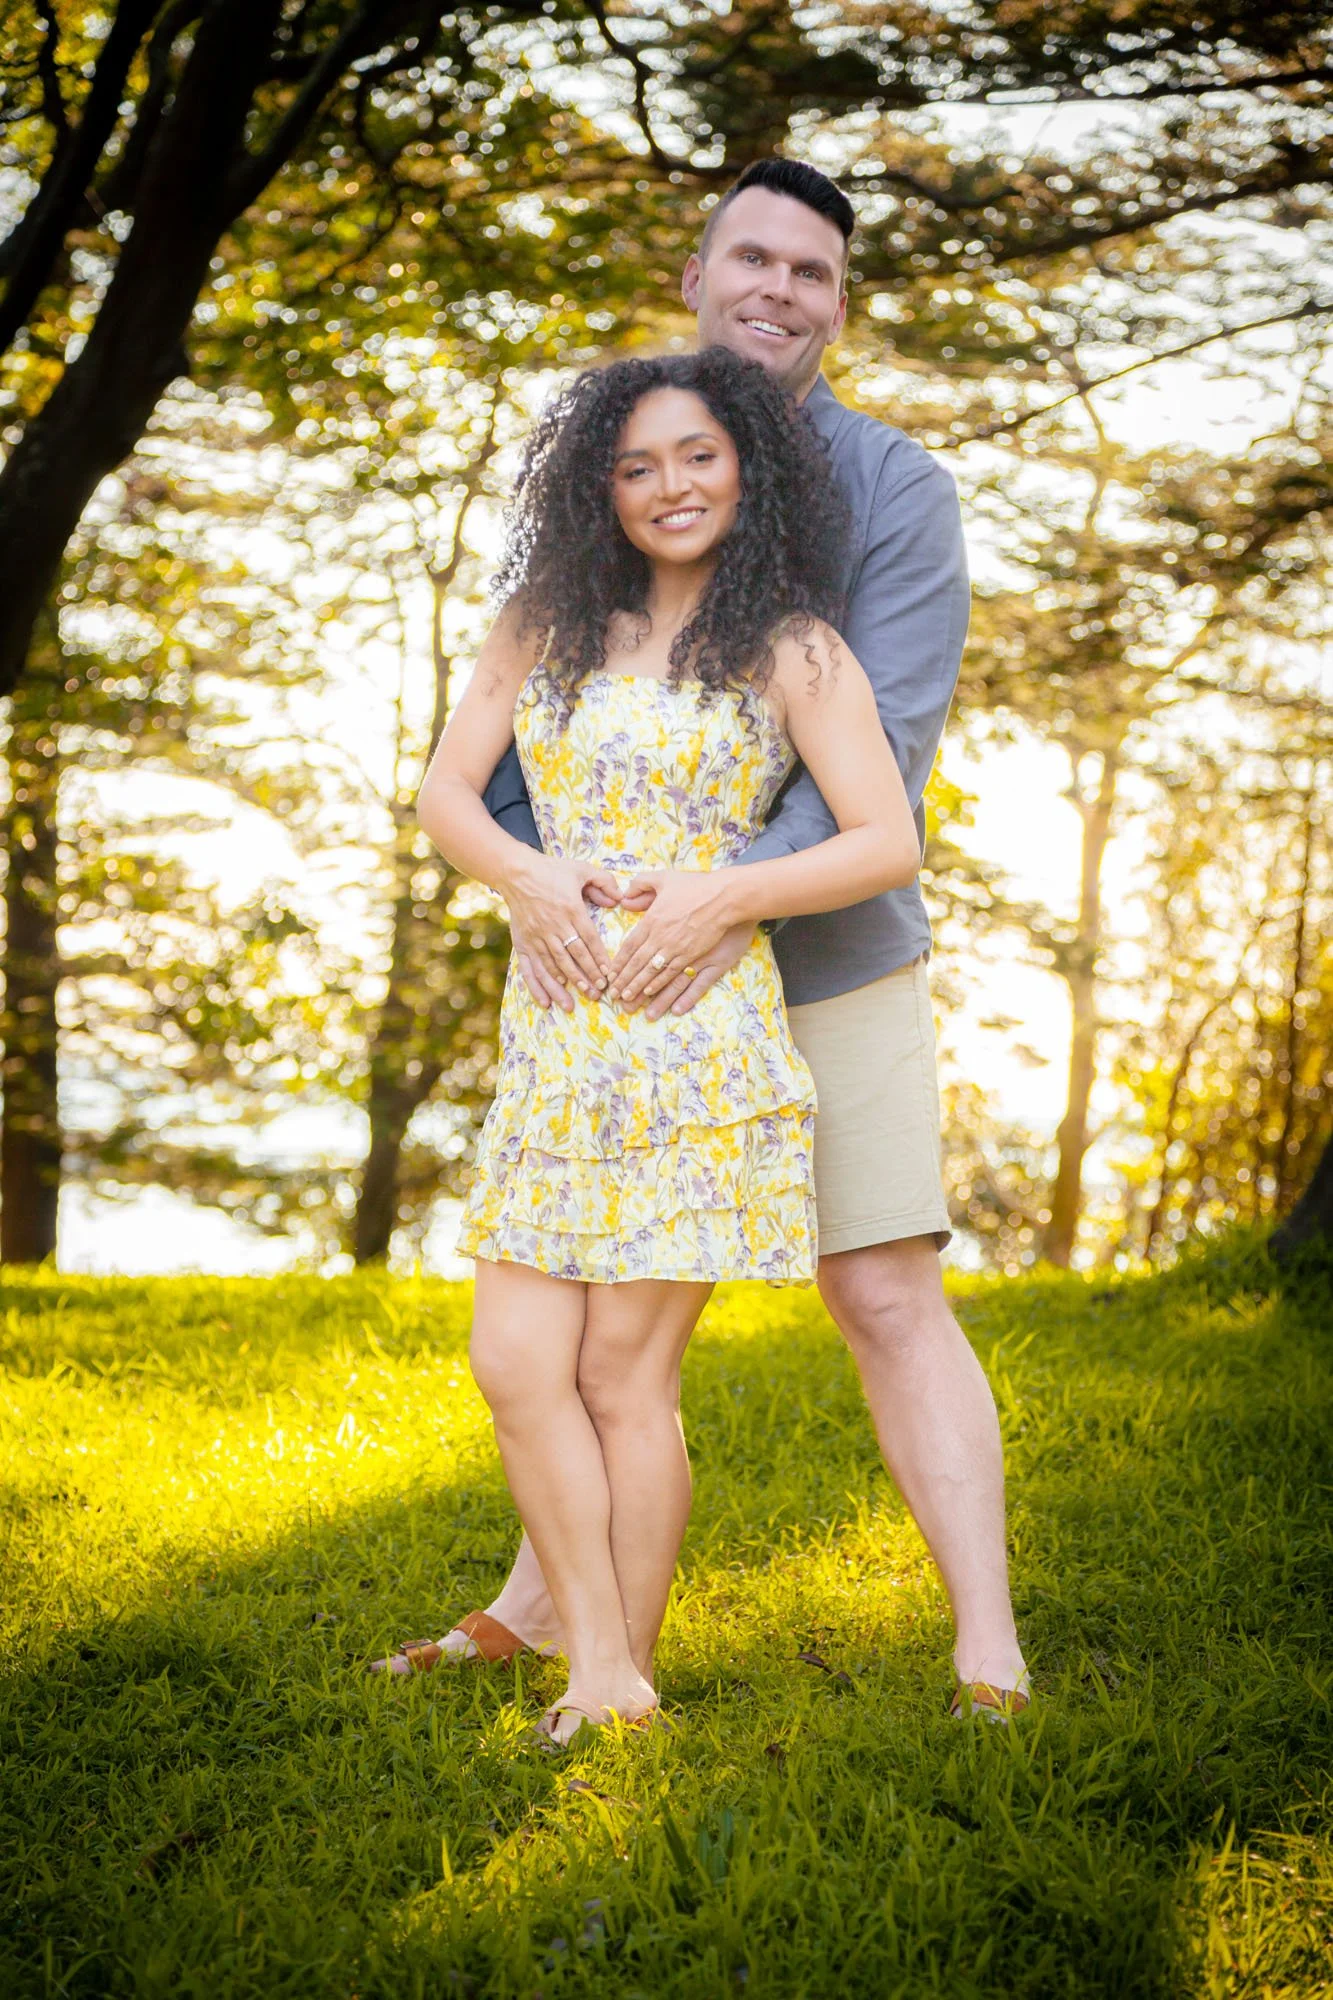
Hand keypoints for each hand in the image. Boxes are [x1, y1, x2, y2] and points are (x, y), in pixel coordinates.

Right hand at [503, 853, 619, 1004]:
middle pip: (574, 956)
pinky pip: (530, 967)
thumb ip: (604, 881)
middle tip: (598, 993)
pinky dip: (537, 985)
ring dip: (565, 985)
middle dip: (587, 976)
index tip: (608, 974)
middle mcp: (554, 926)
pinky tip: (546, 1001)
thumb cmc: (552, 871)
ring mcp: (537, 936)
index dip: (599, 958)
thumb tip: (619, 899)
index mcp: (571, 909)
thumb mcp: (581, 869)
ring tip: (575, 1003)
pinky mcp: (523, 942)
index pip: (589, 939)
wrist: (517, 872)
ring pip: (554, 965)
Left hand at [608, 869, 744, 1007]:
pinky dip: (659, 983)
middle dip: (624, 979)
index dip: (619, 961)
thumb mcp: (663, 878)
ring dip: (637, 986)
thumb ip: (640, 885)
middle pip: (637, 962)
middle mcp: (660, 936)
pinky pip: (671, 972)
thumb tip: (624, 898)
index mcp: (652, 920)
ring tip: (627, 998)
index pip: (629, 945)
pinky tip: (649, 991)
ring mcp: (676, 947)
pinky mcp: (691, 954)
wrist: (724, 897)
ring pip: (651, 971)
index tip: (610, 973)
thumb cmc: (695, 885)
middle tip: (614, 993)